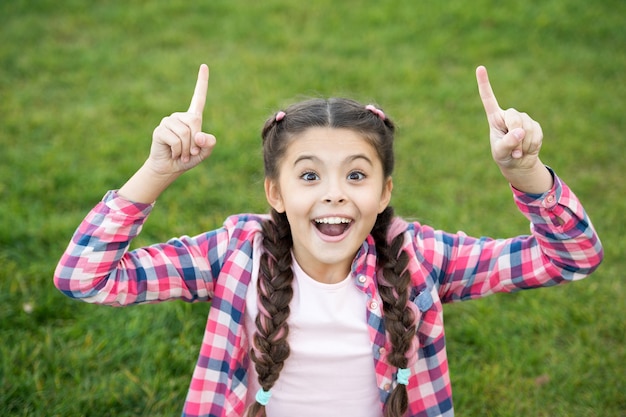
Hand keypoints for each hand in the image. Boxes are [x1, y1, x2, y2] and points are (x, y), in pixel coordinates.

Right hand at [146, 64, 215, 175]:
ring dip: (186, 149)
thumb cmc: (188, 159)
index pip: (198, 97)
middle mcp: (180, 117)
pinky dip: (178, 151)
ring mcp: (169, 121)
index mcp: (192, 118)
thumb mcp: (204, 153)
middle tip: (191, 153)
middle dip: (196, 142)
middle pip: (195, 123)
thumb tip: (199, 136)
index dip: (202, 82)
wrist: (169, 168)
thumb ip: (209, 144)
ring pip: (185, 133)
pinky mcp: (160, 130)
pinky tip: (173, 153)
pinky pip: (176, 140)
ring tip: (182, 154)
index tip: (204, 66)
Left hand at [476, 66, 552, 192]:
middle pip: (514, 118)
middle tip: (514, 150)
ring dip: (524, 145)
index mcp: (494, 118)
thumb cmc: (504, 156)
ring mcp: (523, 119)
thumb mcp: (500, 152)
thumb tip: (520, 131)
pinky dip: (532, 145)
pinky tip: (527, 149)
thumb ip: (507, 143)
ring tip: (518, 151)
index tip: (479, 68)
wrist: (519, 163)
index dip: (484, 84)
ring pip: (527, 128)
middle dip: (515, 135)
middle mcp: (508, 115)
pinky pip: (536, 134)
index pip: (488, 99)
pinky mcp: (535, 125)